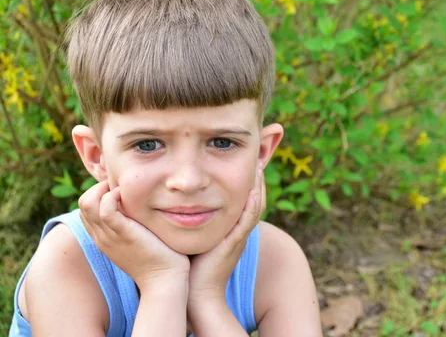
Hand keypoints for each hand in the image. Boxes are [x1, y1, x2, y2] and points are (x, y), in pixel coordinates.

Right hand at [78, 181, 189, 292]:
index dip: (100, 193)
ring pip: (87, 203)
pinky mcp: (123, 234)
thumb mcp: (141, 239)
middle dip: (100, 187)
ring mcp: (110, 235)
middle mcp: (102, 236)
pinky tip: (128, 196)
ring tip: (124, 190)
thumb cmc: (160, 259)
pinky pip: (105, 209)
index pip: (87, 210)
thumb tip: (144, 207)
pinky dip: (112, 196)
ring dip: (104, 189)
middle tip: (123, 186)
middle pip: (83, 203)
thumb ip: (135, 225)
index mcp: (105, 238)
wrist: (165, 281)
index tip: (121, 188)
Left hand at [187, 164, 265, 309]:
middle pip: (255, 199)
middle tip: (259, 157)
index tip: (247, 161)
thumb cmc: (190, 268)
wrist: (195, 295)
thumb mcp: (195, 238)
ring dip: (259, 187)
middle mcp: (239, 230)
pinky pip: (248, 221)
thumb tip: (178, 203)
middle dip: (257, 178)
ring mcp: (239, 237)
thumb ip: (192, 221)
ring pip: (255, 206)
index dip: (248, 180)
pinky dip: (252, 205)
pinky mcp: (234, 244)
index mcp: (231, 228)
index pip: (244, 199)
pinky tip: (252, 190)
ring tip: (259, 166)